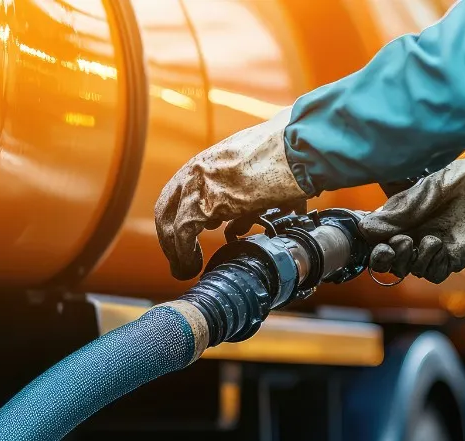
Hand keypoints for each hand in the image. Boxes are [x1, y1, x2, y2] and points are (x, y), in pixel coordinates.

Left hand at [156, 108, 308, 279]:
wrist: (297, 146)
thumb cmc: (290, 156)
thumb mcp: (259, 175)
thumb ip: (246, 200)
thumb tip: (240, 226)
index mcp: (210, 161)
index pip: (180, 191)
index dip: (180, 216)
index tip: (188, 237)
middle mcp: (198, 170)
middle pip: (167, 207)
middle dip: (170, 236)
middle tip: (181, 257)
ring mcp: (198, 183)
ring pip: (170, 224)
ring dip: (176, 251)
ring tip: (187, 269)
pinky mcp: (205, 200)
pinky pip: (183, 235)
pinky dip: (184, 255)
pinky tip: (191, 267)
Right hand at [358, 152, 464, 283]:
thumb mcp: (428, 188)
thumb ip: (398, 211)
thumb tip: (365, 229)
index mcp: (408, 214)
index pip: (380, 237)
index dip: (373, 243)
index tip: (373, 240)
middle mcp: (419, 232)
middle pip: (390, 259)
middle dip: (387, 257)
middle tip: (399, 242)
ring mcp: (436, 247)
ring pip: (409, 268)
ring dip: (408, 258)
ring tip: (422, 239)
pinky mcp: (455, 258)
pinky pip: (432, 272)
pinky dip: (428, 263)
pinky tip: (436, 245)